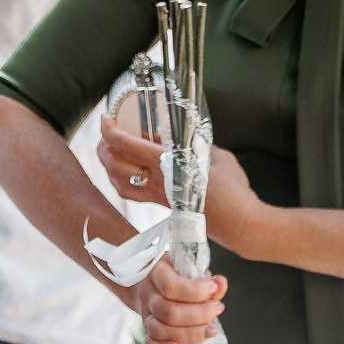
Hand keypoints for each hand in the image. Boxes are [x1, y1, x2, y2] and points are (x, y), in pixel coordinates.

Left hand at [99, 115, 266, 254]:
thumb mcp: (217, 156)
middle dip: (103, 147)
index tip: (105, 119)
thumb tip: (183, 137)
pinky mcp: (162, 205)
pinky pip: (132, 194)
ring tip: (109, 150)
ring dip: (108, 165)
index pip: (129, 146)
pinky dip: (121, 181)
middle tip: (105, 132)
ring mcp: (157, 197)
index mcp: (167, 166)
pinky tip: (124, 173)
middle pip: (115, 165)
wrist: (240, 224)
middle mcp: (157, 183)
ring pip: (119, 182)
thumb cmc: (233, 190)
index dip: (111, 131)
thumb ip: (196, 144)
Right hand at [127, 256, 226, 343]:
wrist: (145, 281)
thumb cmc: (173, 275)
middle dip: (199, 314)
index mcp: (156, 273)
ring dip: (189, 333)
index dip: (195, 291)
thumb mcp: (188, 269)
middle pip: (168, 312)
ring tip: (210, 329)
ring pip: (160, 330)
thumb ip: (206, 279)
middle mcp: (148, 295)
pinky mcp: (147, 330)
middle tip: (217, 309)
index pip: (171, 286)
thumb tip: (220, 282)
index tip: (213, 288)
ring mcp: (146, 314)